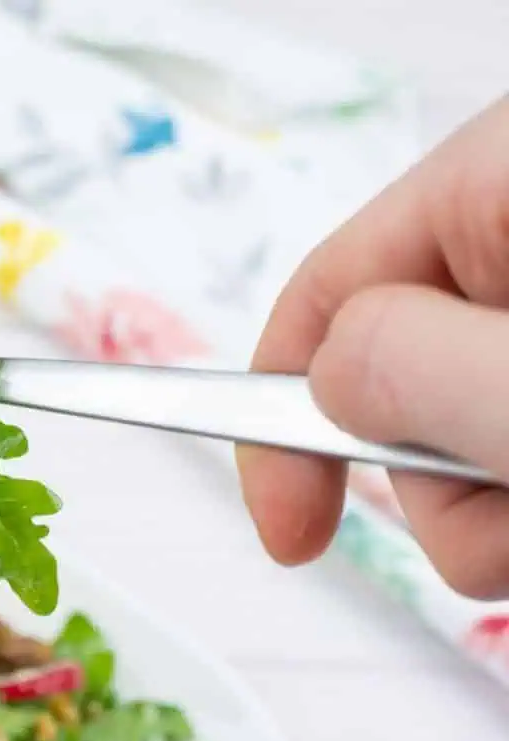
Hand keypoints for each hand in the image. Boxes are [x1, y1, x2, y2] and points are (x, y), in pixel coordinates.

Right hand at [239, 97, 508, 597]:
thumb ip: (411, 369)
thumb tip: (326, 384)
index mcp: (503, 182)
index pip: (328, 293)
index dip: (277, 420)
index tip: (285, 535)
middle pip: (399, 377)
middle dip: (432, 483)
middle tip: (507, 527)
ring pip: (467, 427)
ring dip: (493, 509)